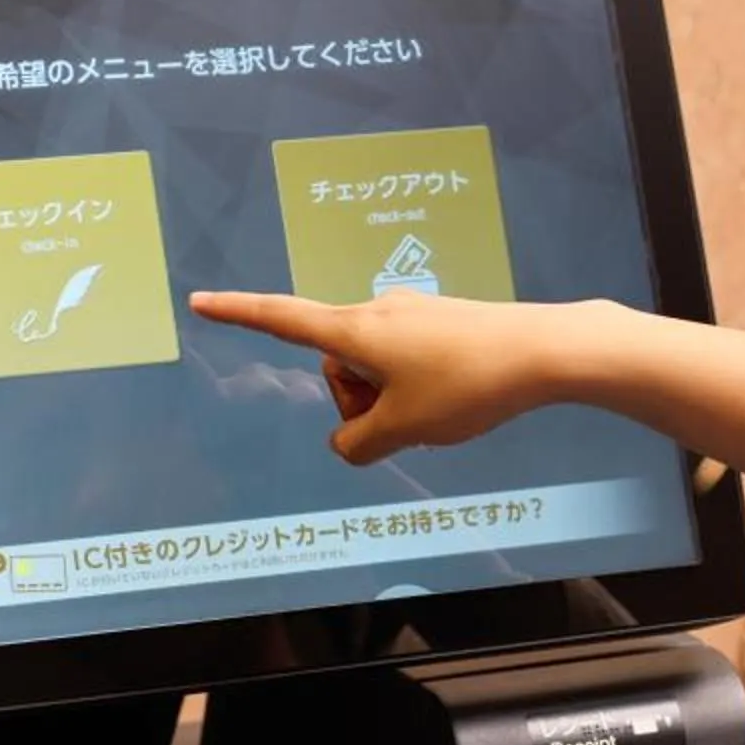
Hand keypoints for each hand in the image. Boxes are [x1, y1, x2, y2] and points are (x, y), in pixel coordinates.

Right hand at [187, 290, 581, 462]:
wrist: (544, 350)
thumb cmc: (468, 385)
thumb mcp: (404, 430)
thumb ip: (359, 443)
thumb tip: (349, 442)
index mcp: (355, 330)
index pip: (281, 319)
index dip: (237, 314)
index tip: (200, 301)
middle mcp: (377, 311)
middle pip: (337, 365)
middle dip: (357, 401)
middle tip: (405, 423)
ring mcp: (411, 314)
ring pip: (374, 369)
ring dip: (391, 399)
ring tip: (438, 411)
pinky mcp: (440, 322)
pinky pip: (407, 363)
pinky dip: (417, 389)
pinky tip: (458, 399)